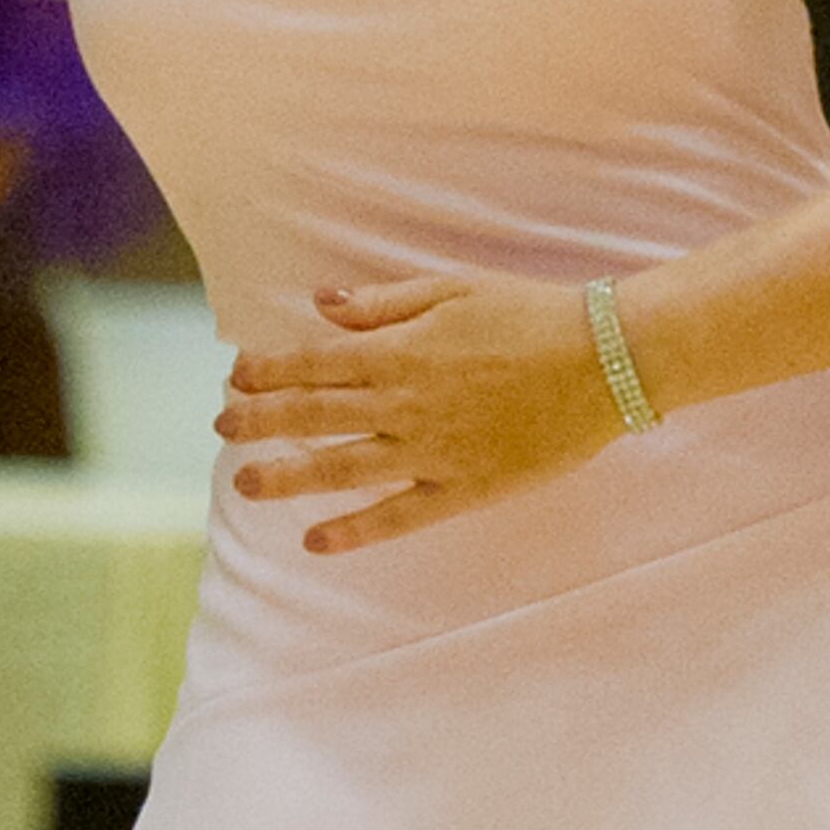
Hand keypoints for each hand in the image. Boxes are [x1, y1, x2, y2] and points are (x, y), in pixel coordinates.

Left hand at [219, 272, 623, 551]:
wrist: (607, 360)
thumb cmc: (532, 315)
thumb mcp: (453, 289)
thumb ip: (383, 304)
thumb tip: (322, 305)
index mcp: (400, 351)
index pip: (313, 363)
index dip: (267, 371)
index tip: (237, 377)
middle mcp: (405, 404)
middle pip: (313, 415)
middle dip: (260, 422)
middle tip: (222, 429)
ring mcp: (432, 451)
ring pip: (341, 468)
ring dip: (287, 476)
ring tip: (245, 484)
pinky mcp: (464, 488)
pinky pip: (398, 514)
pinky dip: (354, 530)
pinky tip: (315, 540)